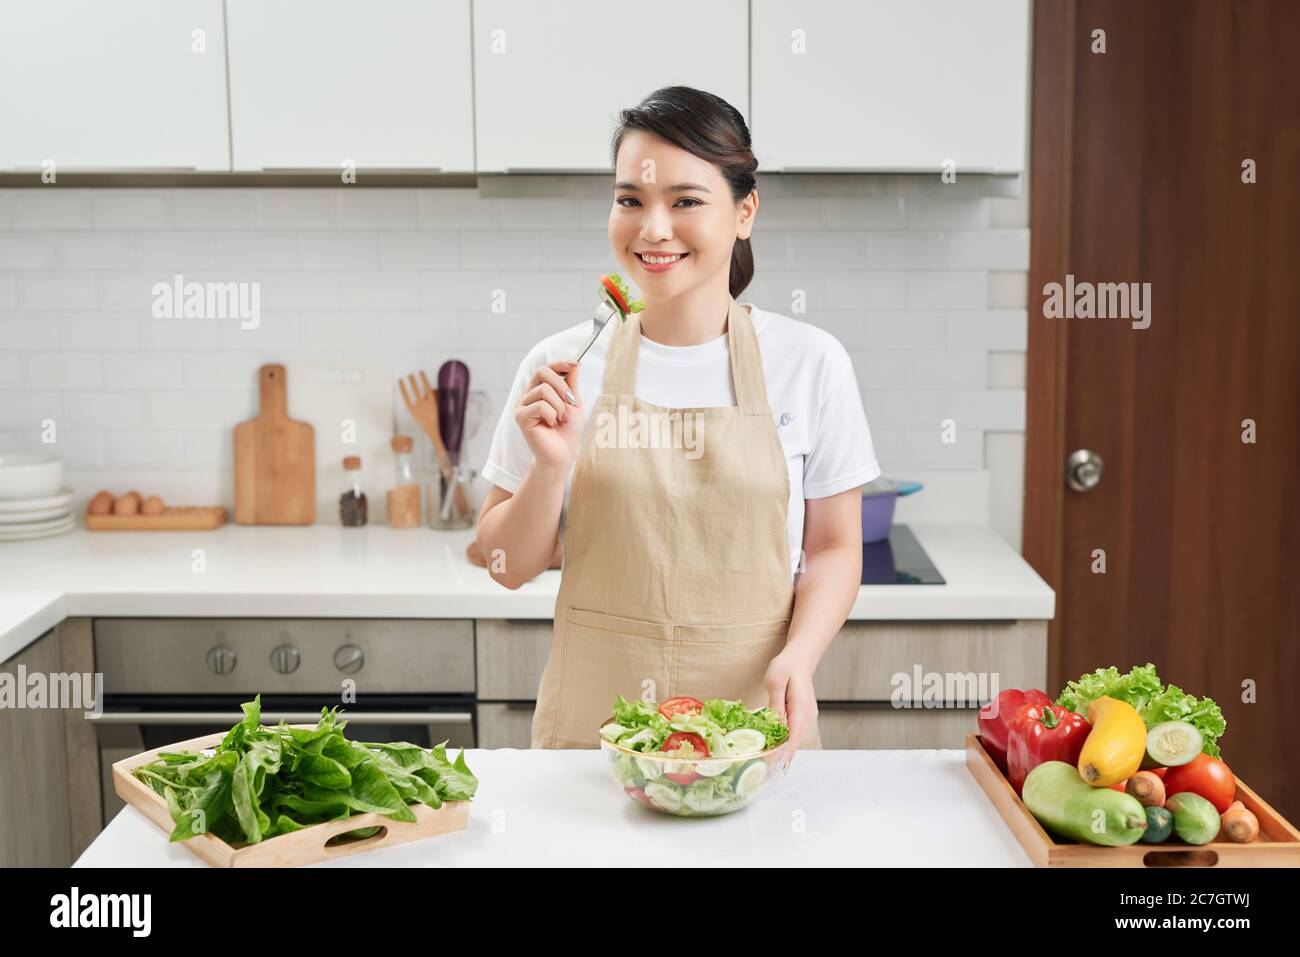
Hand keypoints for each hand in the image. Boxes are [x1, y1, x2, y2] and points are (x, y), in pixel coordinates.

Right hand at [515, 359, 583, 467]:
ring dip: (559, 405)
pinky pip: (540, 405)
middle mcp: (528, 396)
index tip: (575, 364)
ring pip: (543, 390)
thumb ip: (571, 384)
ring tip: (560, 419)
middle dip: (561, 385)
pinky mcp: (521, 417)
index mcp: (539, 391)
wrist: (563, 455)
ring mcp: (522, 406)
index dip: (559, 363)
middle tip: (570, 402)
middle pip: (541, 372)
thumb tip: (574, 364)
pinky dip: (552, 414)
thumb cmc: (567, 432)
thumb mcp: (573, 403)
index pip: (545, 368)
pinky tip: (551, 424)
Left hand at [764, 649, 817, 768]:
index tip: (770, 764)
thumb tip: (774, 726)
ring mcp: (808, 717)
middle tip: (763, 767)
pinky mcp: (804, 716)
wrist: (800, 658)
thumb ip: (775, 705)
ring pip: (796, 739)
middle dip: (781, 756)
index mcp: (801, 708)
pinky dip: (786, 741)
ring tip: (767, 760)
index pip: (793, 738)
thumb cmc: (786, 666)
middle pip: (795, 742)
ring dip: (783, 750)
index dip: (782, 753)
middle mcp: (808, 716)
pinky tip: (775, 745)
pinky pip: (795, 733)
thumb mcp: (775, 682)